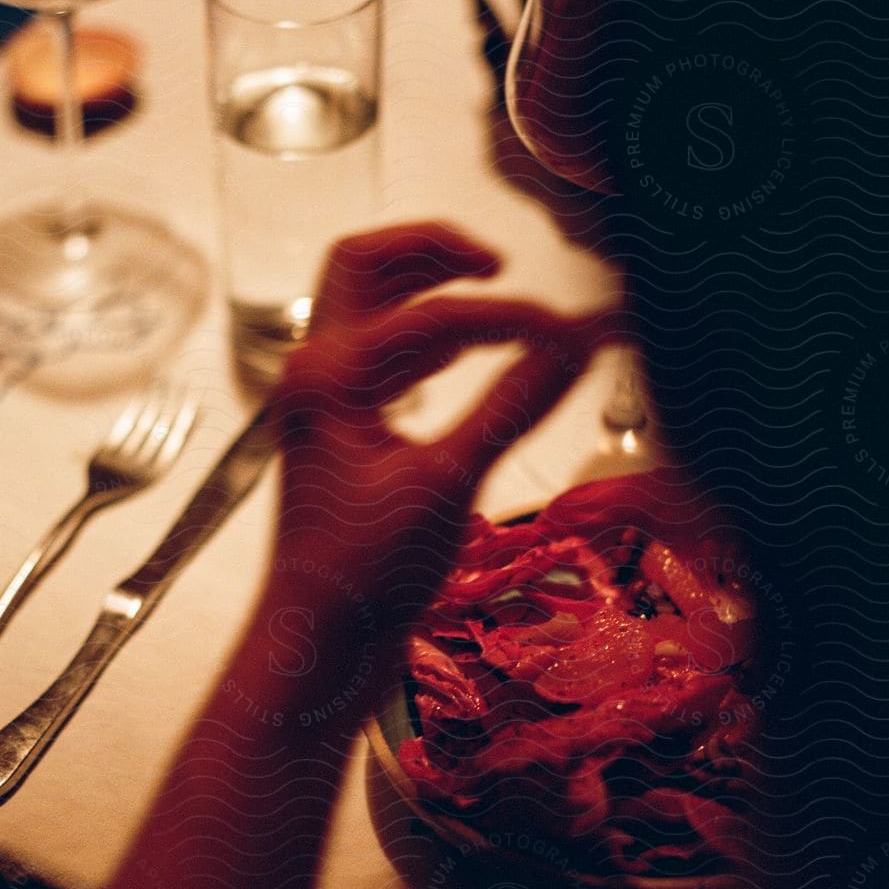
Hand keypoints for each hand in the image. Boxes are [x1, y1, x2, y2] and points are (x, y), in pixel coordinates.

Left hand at [265, 220, 610, 660]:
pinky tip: (468, 350)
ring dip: (427, 287)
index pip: (434, 315)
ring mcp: (321, 398)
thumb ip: (514, 404)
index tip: (571, 335)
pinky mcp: (339, 427)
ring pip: (369, 304)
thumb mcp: (449, 482)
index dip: (511, 318)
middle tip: (494, 259)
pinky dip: (424, 335)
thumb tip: (575, 346)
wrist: (318, 639)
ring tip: (492, 288)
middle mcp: (313, 373)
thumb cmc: (362, 576)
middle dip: (431, 249)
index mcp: (329, 376)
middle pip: (365, 264)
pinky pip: (379, 351)